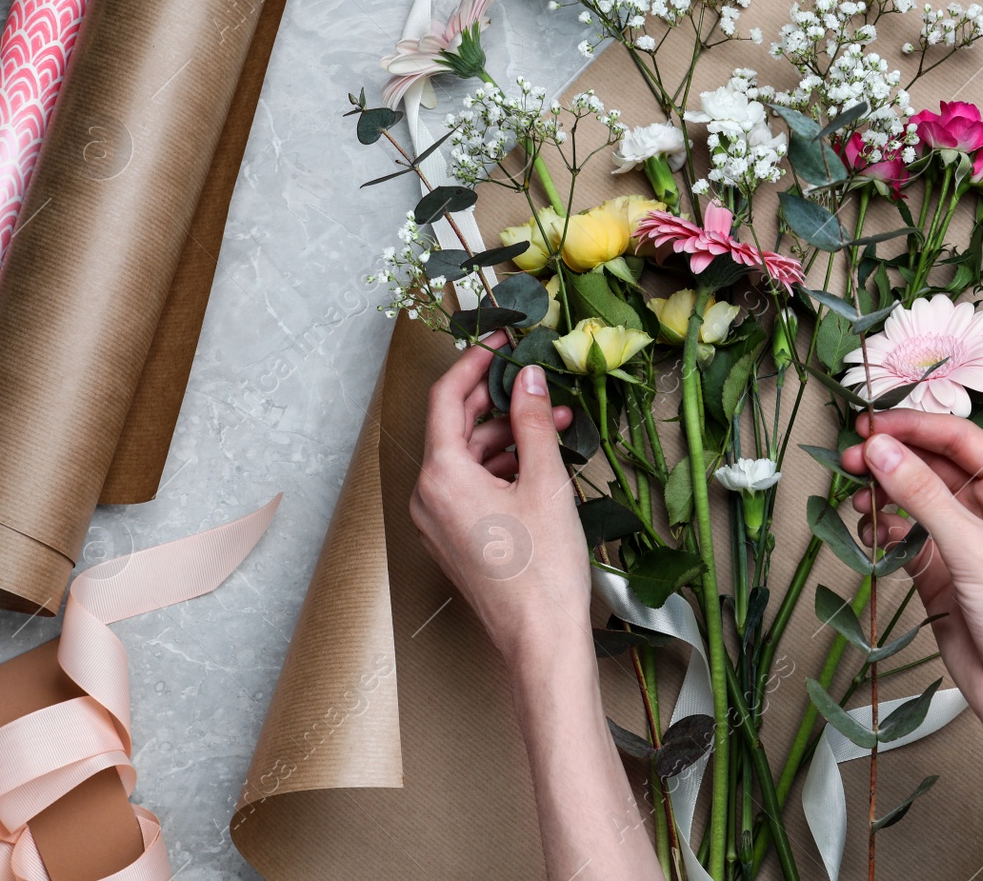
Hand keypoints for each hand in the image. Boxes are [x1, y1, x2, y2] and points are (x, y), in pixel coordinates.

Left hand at [410, 333, 584, 662]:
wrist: (541, 640)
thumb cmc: (543, 572)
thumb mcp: (545, 482)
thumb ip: (533, 421)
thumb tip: (527, 379)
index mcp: (441, 476)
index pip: (446, 398)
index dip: (475, 363)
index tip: (501, 342)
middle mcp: (429, 497)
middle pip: (456, 427)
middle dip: (498, 400)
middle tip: (533, 379)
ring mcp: (438, 522)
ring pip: (467, 458)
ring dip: (507, 436)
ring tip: (553, 424)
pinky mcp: (455, 540)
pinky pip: (471, 487)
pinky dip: (502, 467)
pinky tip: (539, 461)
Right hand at [838, 409, 982, 744]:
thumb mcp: (974, 547)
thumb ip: (922, 495)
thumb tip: (880, 449)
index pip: (959, 439)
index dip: (912, 427)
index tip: (868, 424)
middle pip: (932, 466)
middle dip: (891, 460)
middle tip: (851, 460)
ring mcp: (965, 541)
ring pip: (915, 500)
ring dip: (883, 495)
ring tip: (857, 499)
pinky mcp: (942, 571)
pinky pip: (905, 537)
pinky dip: (883, 530)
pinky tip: (868, 533)